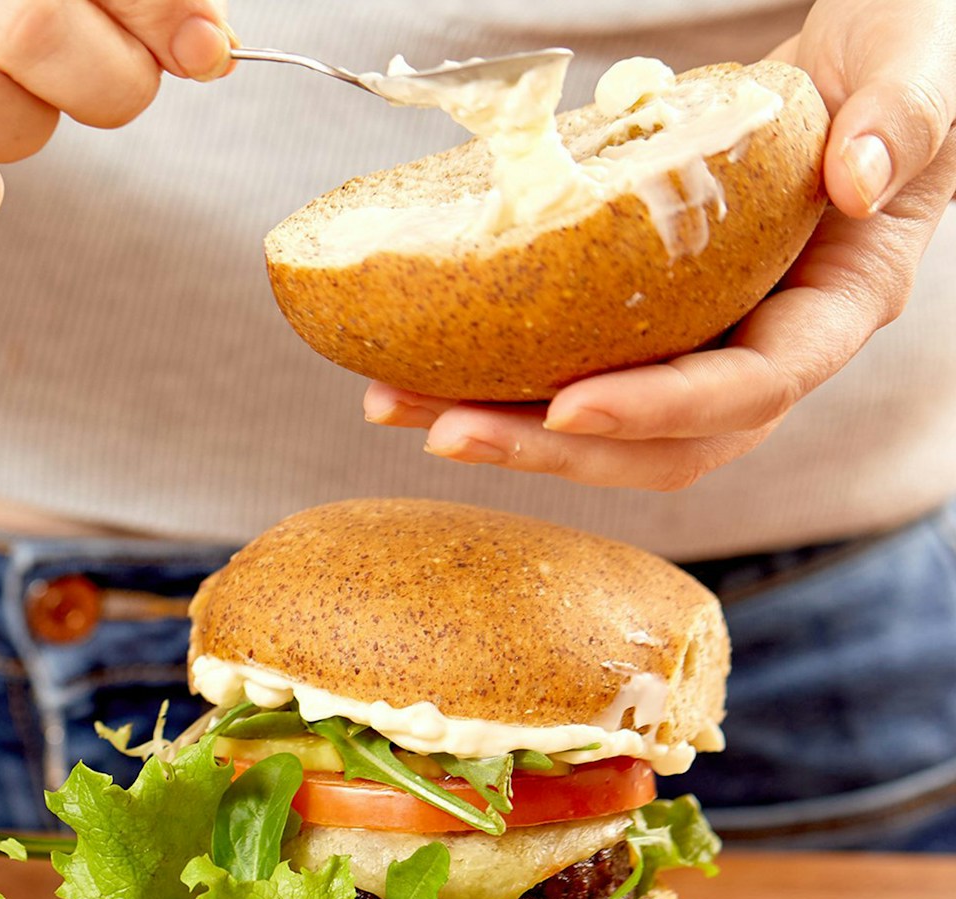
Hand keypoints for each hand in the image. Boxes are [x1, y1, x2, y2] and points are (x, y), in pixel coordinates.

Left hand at [363, 0, 955, 491]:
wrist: (869, 54)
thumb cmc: (913, 47)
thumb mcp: (926, 61)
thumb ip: (900, 117)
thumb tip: (854, 184)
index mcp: (841, 303)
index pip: (752, 389)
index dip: (659, 410)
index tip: (568, 409)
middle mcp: (771, 343)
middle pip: (662, 443)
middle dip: (551, 452)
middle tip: (445, 431)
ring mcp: (710, 338)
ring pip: (605, 426)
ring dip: (500, 429)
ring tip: (394, 404)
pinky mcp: (656, 321)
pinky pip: (575, 368)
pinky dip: (495, 378)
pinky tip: (413, 366)